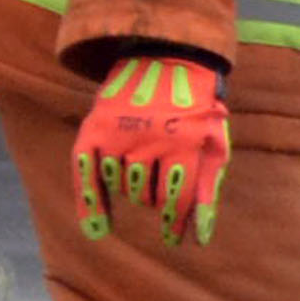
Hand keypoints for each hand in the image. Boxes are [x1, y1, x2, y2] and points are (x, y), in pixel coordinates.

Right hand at [74, 54, 231, 246]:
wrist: (165, 59)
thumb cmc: (196, 111)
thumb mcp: (213, 144)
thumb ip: (208, 189)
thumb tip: (202, 236)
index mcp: (186, 143)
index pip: (176, 199)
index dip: (174, 223)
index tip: (173, 241)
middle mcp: (150, 140)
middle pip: (147, 197)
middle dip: (155, 197)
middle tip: (161, 180)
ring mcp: (119, 134)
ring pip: (122, 187)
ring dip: (132, 187)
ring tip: (143, 165)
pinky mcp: (94, 129)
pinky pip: (87, 174)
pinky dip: (90, 201)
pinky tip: (96, 227)